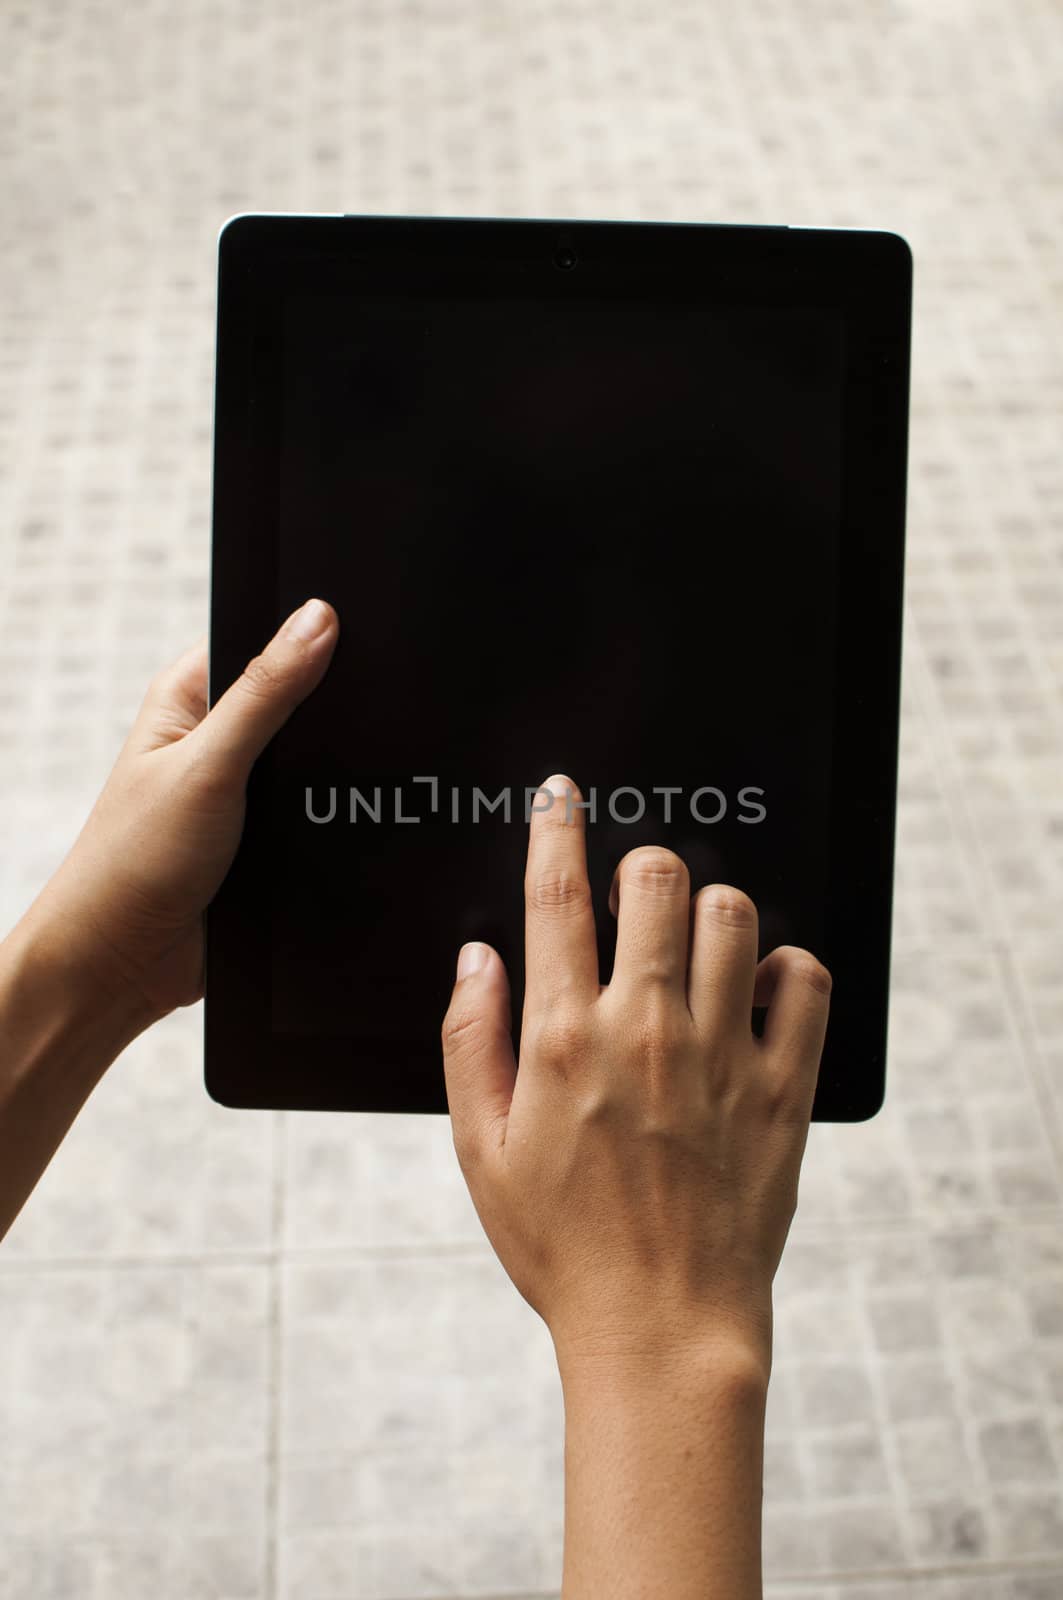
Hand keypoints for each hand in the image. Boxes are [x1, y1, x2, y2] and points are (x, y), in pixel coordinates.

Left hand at [28, 598, 338, 1023]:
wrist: (122, 965)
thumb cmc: (133, 860)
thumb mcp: (208, 766)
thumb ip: (266, 695)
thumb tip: (318, 619)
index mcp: (190, 698)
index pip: (262, 638)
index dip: (310, 634)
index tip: (365, 632)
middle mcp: (218, 739)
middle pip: (300, 701)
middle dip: (334, 711)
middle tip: (375, 710)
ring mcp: (245, 792)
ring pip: (316, 763)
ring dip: (336, 774)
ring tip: (369, 772)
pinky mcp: (267, 840)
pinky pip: (319, 814)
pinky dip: (336, 817)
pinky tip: (362, 818)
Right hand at [441, 773, 830, 1377]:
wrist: (661, 1327)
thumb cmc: (563, 1246)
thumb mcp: (482, 1151)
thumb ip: (471, 1042)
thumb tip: (478, 958)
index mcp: (564, 1039)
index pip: (556, 895)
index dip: (556, 825)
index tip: (560, 793)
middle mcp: (646, 1030)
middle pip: (658, 878)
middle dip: (641, 866)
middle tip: (634, 896)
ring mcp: (722, 1055)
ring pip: (733, 915)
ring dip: (710, 912)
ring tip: (694, 950)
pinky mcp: (782, 1088)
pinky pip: (804, 981)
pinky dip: (784, 969)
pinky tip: (754, 994)